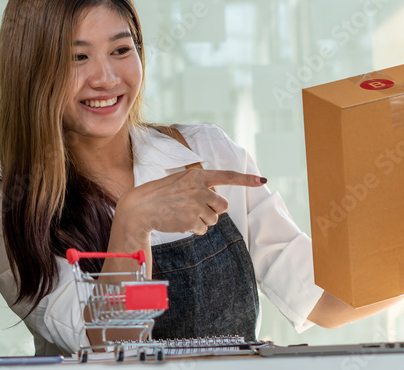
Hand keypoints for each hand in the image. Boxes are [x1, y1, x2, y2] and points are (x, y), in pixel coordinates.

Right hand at [115, 169, 266, 237]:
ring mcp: (196, 205)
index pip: (227, 176)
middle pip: (222, 206)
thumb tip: (218, 201)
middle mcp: (199, 188)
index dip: (246, 179)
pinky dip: (193, 228)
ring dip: (201, 220)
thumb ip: (201, 186)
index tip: (262, 180)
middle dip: (212, 210)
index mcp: (197, 175)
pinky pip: (203, 229)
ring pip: (213, 220)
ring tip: (182, 213)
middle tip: (194, 207)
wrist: (141, 207)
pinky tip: (179, 221)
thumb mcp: (182, 181)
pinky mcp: (191, 220)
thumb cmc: (162, 194)